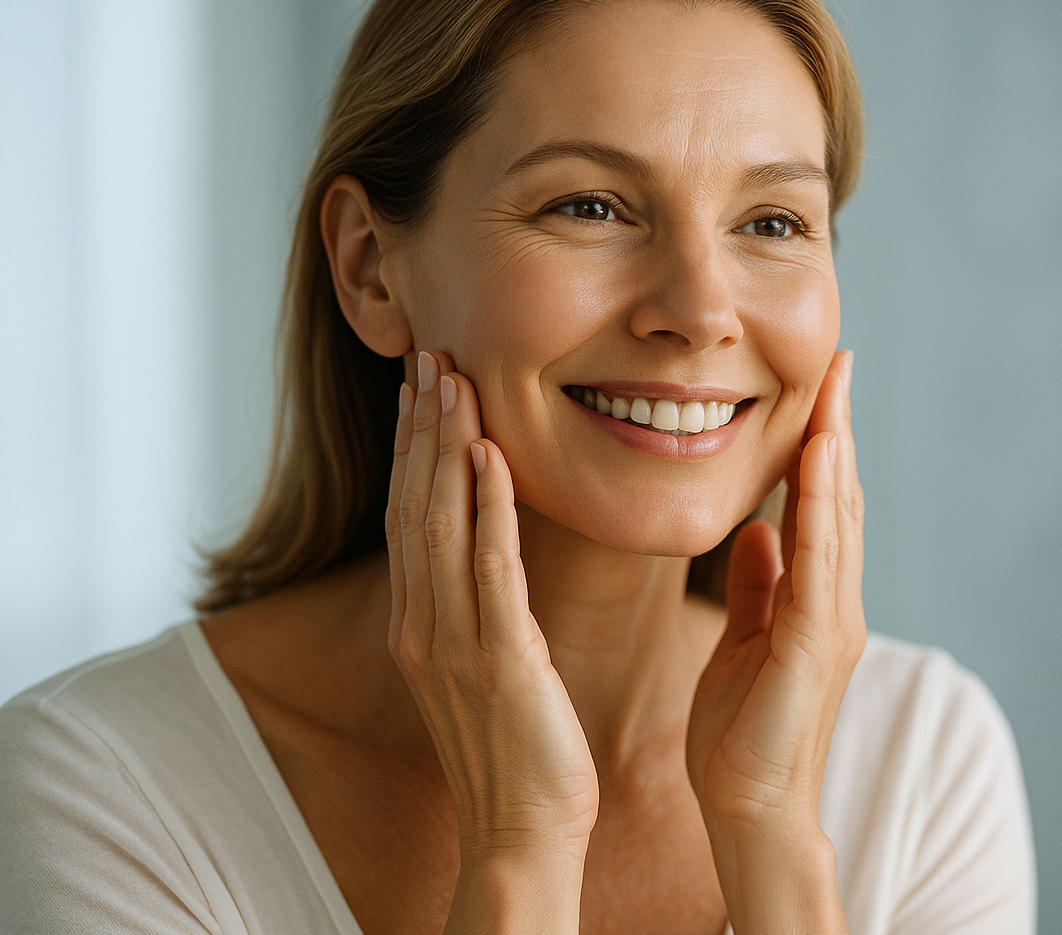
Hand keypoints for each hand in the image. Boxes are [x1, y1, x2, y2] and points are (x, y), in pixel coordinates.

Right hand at [386, 351, 595, 929]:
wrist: (523, 833)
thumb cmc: (518, 752)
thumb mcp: (488, 668)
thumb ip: (480, 610)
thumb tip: (489, 557)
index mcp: (421, 626)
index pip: (410, 517)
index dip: (413, 448)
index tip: (423, 385)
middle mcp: (423, 626)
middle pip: (414, 505)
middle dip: (420, 427)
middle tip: (429, 355)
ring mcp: (452, 643)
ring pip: (442, 524)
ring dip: (446, 447)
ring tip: (453, 379)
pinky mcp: (497, 661)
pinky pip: (490, 570)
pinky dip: (487, 508)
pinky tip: (492, 456)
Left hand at [686, 350, 863, 931]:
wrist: (749, 805)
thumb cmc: (742, 732)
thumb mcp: (744, 638)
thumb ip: (758, 586)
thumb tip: (760, 532)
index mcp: (814, 600)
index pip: (822, 506)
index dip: (823, 445)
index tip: (819, 387)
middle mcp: (833, 603)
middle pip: (840, 500)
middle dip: (839, 429)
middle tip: (839, 364)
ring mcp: (831, 623)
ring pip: (838, 521)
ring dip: (836, 454)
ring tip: (833, 393)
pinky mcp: (813, 645)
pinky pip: (817, 563)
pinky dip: (818, 510)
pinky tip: (815, 465)